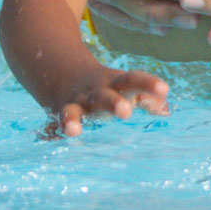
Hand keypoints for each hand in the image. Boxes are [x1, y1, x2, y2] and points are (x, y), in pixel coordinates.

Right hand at [48, 65, 169, 137]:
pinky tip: (45, 137)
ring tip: (73, 130)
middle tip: (126, 111)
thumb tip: (166, 109)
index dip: (149, 83)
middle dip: (114, 104)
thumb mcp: (126, 88)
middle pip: (105, 96)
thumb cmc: (107, 87)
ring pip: (73, 110)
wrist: (64, 72)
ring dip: (72, 119)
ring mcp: (77, 102)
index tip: (164, 90)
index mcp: (116, 84)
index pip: (134, 80)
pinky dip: (51, 129)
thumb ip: (147, 98)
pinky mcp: (61, 113)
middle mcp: (96, 92)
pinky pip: (55, 121)